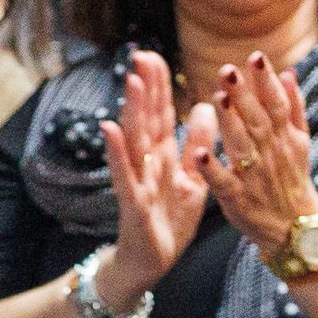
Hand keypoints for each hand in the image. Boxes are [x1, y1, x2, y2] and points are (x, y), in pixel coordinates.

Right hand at [93, 49, 210, 314]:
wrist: (152, 262)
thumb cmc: (169, 222)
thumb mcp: (193, 179)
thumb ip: (198, 144)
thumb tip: (207, 106)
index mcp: (164, 156)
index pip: (162, 114)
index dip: (159, 86)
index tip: (155, 57)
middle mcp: (148, 163)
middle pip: (146, 119)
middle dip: (145, 88)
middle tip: (142, 55)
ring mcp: (138, 181)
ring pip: (135, 140)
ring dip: (132, 111)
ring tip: (130, 82)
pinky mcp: (133, 202)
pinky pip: (124, 174)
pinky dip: (116, 152)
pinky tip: (110, 129)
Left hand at [205, 52, 317, 254]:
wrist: (295, 228)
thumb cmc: (292, 179)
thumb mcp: (301, 142)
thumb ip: (293, 107)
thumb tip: (288, 72)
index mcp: (285, 138)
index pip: (276, 104)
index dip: (266, 81)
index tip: (255, 58)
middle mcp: (271, 154)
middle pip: (257, 120)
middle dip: (243, 95)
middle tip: (227, 70)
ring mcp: (254, 177)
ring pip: (241, 146)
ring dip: (229, 123)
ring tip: (217, 98)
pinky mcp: (238, 200)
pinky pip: (224, 183)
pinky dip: (212, 169)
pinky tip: (198, 152)